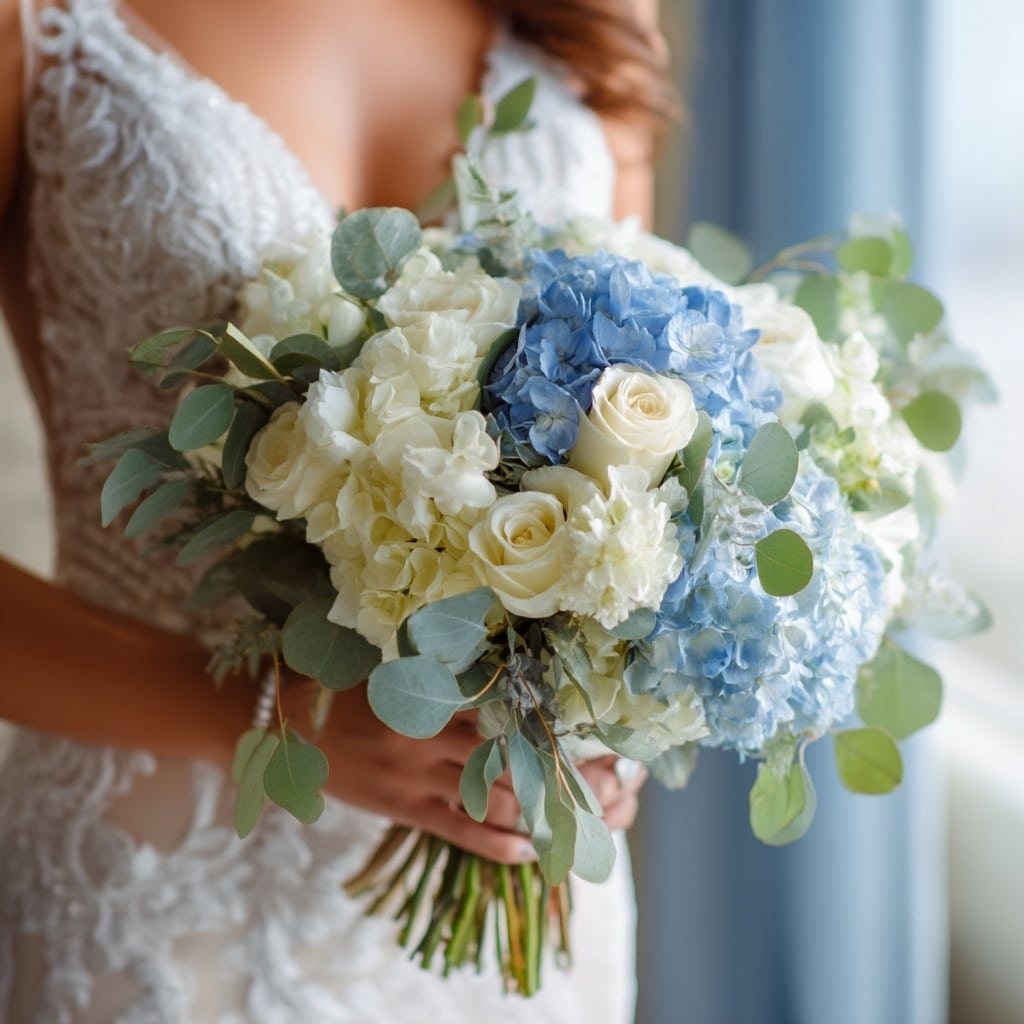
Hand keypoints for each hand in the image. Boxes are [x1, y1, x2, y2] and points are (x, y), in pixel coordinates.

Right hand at [305, 685, 647, 863]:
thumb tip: (510, 666)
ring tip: (587, 820)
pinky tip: (530, 850)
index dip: (558, 723)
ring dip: (543, 811)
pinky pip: (457, 830)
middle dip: (567, 773)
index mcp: (435, 692)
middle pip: (514, 757)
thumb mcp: (400, 663)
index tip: (599, 728)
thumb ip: (452, 669)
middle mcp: (432, 735)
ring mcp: (417, 776)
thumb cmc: (347, 681)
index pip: (510, 709)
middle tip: (614, 782)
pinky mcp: (402, 808)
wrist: (284, 719)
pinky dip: (495, 842)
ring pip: (493, 798)